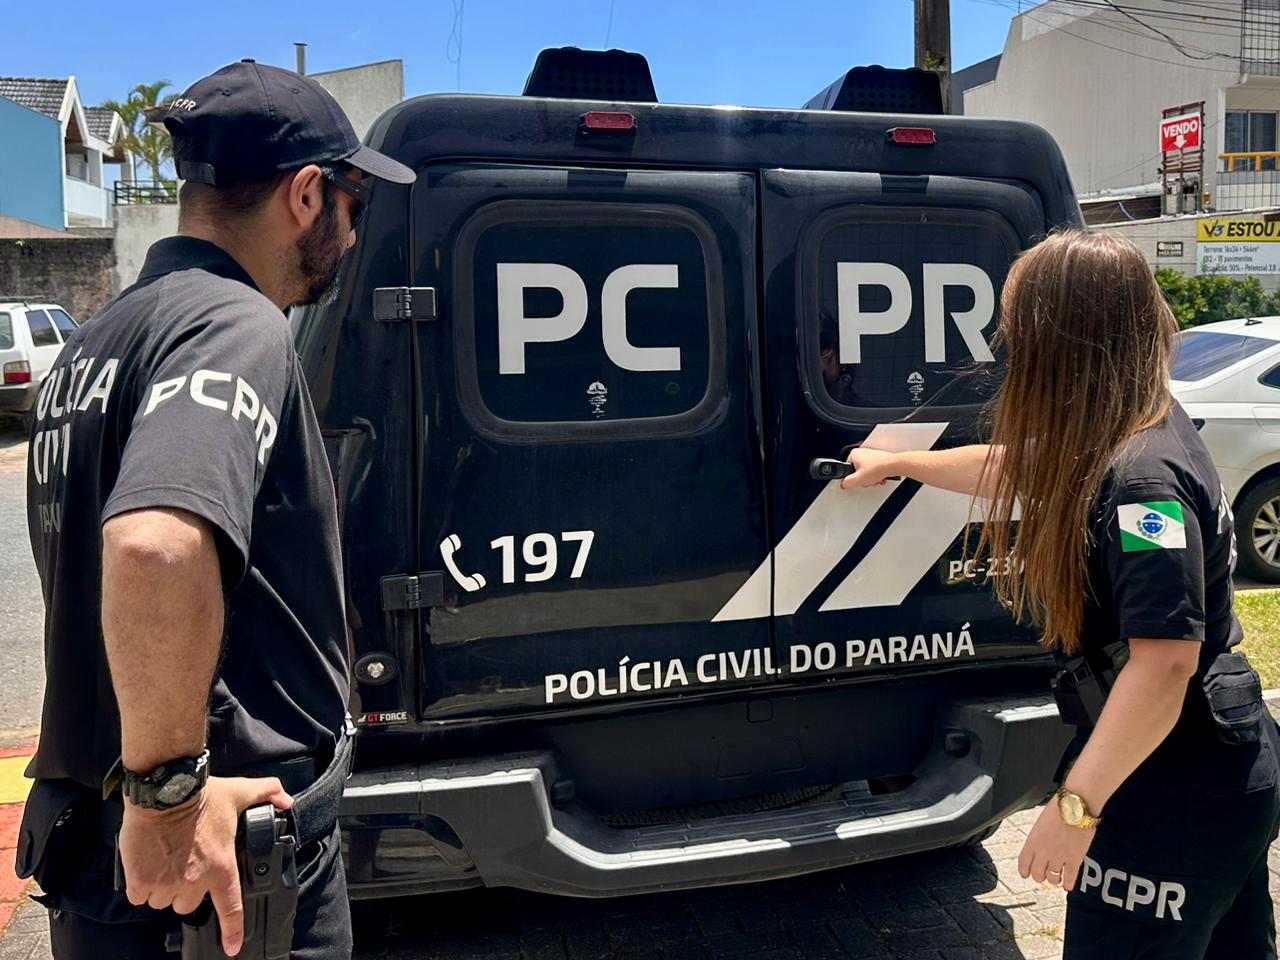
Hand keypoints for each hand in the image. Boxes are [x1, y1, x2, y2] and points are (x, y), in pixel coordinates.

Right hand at [119, 776, 292, 955]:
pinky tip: (146, 865)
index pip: (232, 908)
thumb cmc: (201, 794)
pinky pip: (139, 896)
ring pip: (162, 901)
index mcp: (222, 867)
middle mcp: (195, 881)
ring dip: (162, 888)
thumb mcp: (240, 792)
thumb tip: (286, 800)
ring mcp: (166, 883)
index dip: (233, 931)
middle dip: (185, 889)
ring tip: (165, 861)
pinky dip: (140, 885)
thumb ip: (266, 793)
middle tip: (184, 864)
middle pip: (188, 904)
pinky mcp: (141, 881)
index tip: (233, 947)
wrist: (163, 790)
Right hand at [839, 447, 900, 490]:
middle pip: (858, 471)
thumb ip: (847, 483)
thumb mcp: (858, 479)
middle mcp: (862, 452)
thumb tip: (844, 484)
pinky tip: (880, 478)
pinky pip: (875, 470)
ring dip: (871, 478)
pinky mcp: (880, 459)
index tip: (857, 481)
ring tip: (875, 480)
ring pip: (867, 471)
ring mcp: (872, 455)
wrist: (894, 465)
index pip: (847, 468)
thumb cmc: (878, 468)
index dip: (852, 477)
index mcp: (854, 453)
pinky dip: (878, 475)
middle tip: (867, 480)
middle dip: (863, 478)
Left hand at [1017, 801, 1095, 891]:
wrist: (1076, 806)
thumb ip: (1039, 836)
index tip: (1025, 874)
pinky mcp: (1075, 859)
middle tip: (1042, 876)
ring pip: (1053, 878)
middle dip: (1039, 876)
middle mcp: (1044, 852)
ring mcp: (1059, 857)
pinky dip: (1069, 883)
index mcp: (1032, 841)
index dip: (1024, 870)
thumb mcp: (1041, 821)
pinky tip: (1068, 886)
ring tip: (1056, 878)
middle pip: (1037, 874)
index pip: (1023, 862)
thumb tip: (1041, 842)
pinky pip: (1070, 877)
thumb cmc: (1059, 807)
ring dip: (1054, 879)